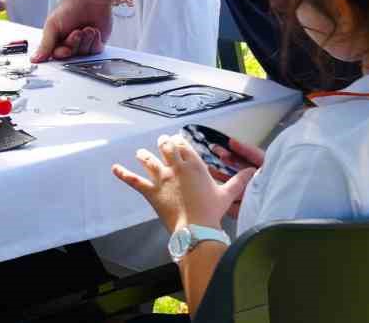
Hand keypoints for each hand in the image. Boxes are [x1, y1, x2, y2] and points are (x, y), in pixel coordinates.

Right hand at [33, 0, 110, 60]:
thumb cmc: (71, 7)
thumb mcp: (52, 25)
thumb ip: (45, 44)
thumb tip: (35, 58)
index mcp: (55, 39)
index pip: (56, 55)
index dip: (62, 54)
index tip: (66, 50)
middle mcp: (69, 43)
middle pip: (71, 56)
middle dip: (74, 43)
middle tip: (77, 32)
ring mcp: (83, 44)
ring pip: (83, 55)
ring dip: (85, 41)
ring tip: (87, 28)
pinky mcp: (95, 44)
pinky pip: (95, 52)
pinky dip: (95, 42)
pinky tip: (94, 31)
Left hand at [113, 133, 255, 233]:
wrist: (196, 228)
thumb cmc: (212, 211)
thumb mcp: (227, 194)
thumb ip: (238, 181)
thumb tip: (254, 171)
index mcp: (194, 165)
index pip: (183, 145)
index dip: (179, 141)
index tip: (177, 140)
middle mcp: (176, 167)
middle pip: (165, 146)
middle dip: (163, 143)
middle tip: (162, 142)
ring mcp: (161, 178)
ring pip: (148, 160)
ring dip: (144, 155)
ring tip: (140, 152)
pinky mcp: (150, 192)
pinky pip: (134, 180)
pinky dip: (123, 174)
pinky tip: (114, 168)